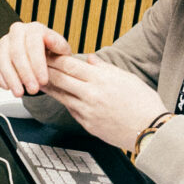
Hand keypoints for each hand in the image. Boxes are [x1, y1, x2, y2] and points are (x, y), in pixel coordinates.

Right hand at [0, 21, 70, 95]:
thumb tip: (50, 39)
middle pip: (16, 52)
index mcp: (34, 28)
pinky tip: (7, 87)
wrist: (43, 58)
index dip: (38, 64)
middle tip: (33, 89)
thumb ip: (57, 44)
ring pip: (2, 60)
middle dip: (25, 74)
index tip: (43, 80)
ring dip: (11, 79)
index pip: (33, 44)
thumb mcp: (61, 50)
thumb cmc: (52, 53)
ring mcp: (4, 42)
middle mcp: (17, 32)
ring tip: (20, 92)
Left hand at [41, 54, 166, 151]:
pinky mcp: (87, 124)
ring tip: (38, 80)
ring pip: (60, 95)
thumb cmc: (143, 103)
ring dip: (48, 87)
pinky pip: (71, 110)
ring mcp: (87, 111)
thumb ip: (104, 68)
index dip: (54, 58)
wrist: (150, 130)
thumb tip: (89, 60)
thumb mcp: (127, 78)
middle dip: (44, 70)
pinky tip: (59, 97)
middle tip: (32, 64)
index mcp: (101, 79)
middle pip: (59, 79)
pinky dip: (64, 102)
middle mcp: (91, 94)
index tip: (45, 53)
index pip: (69, 65)